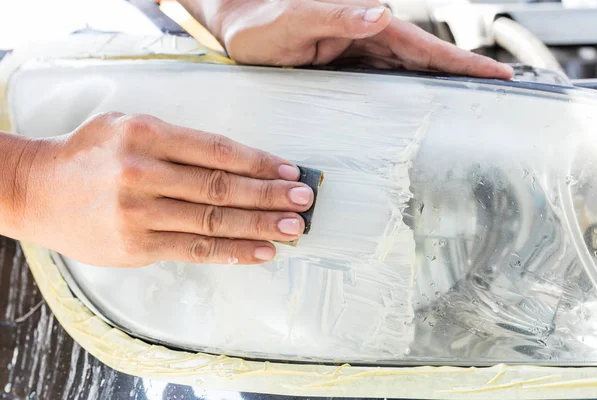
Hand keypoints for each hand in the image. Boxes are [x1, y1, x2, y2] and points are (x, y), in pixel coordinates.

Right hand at [20, 113, 313, 266]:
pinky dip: (232, 252)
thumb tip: (238, 162)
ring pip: (213, 221)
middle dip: (268, 195)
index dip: (259, 162)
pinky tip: (261, 252)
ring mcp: (139, 213)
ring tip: (293, 228)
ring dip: (259, 225)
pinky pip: (194, 250)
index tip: (289, 170)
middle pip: (221, 187)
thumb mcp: (127, 126)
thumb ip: (177, 140)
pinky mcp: (137, 246)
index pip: (216, 150)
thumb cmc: (89, 156)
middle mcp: (143, 173)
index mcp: (145, 134)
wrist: (37, 191)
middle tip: (304, 200)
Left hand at [181, 0, 512, 78]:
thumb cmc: (261, 23)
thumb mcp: (294, 19)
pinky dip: (404, 97)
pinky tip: (416, 112)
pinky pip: (383, 86)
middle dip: (460, 76)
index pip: (423, 45)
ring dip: (436, 89)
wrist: (237, 30)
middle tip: (496, 94)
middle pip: (424, 61)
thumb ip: (334, 16)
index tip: (497, 74)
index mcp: (364, 24)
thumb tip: (378, 12)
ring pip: (407, 74)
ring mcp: (358, 56)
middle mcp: (367, 38)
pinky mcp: (345, 70)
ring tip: (466, 108)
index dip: (459, 61)